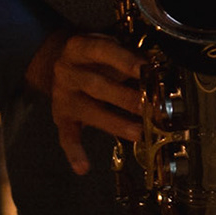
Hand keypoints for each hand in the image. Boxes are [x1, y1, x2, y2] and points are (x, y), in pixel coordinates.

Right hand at [24, 31, 143, 175]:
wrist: (57, 62)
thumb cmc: (95, 56)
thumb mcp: (107, 47)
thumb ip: (127, 57)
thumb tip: (158, 71)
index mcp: (80, 48)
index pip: (103, 51)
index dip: (125, 60)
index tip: (146, 70)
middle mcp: (68, 72)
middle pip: (97, 86)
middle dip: (126, 98)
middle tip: (151, 108)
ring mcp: (63, 96)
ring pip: (88, 112)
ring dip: (115, 123)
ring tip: (138, 133)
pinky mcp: (61, 117)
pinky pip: (67, 137)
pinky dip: (74, 153)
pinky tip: (83, 168)